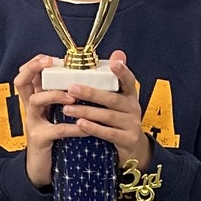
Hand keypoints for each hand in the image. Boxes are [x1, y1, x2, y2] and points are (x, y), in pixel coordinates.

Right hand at [12, 53, 76, 187]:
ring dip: (55, 95)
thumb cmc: (55, 140)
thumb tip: (85, 82)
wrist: (42, 170)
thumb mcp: (58, 116)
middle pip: (22, 82)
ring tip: (73, 96)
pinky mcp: (40, 140)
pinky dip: (73, 128)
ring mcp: (33, 124)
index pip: (27, 75)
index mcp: (36, 101)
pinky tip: (85, 128)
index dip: (34, 64)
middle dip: (33, 69)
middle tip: (50, 63)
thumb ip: (65, 101)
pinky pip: (56, 130)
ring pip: (36, 100)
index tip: (50, 57)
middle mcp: (31, 109)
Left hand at [60, 52, 153, 169]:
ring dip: (86, 112)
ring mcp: (131, 125)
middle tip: (72, 88)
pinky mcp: (127, 140)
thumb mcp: (119, 100)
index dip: (122, 71)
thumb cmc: (120, 119)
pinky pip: (108, 133)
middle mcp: (133, 108)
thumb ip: (114, 80)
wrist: (133, 148)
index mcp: (130, 95)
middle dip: (91, 93)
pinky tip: (79, 124)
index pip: (129, 80)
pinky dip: (93, 128)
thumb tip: (117, 53)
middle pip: (112, 99)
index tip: (113, 63)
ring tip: (67, 109)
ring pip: (107, 116)